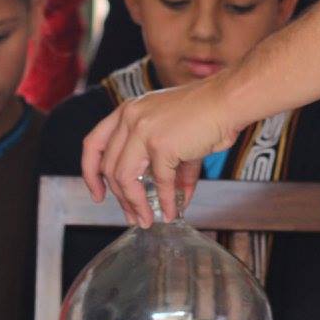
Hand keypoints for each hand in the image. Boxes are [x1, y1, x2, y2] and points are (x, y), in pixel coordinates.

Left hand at [81, 76, 240, 226]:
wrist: (228, 100)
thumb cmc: (206, 112)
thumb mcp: (173, 133)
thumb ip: (166, 164)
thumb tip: (172, 198)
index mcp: (128, 111)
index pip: (94, 143)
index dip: (90, 172)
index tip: (98, 193)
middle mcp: (130, 117)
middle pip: (109, 167)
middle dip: (119, 198)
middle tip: (132, 215)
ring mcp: (143, 130)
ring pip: (125, 178)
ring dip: (136, 204)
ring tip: (147, 220)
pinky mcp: (161, 144)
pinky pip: (160, 182)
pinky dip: (166, 201)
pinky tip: (172, 211)